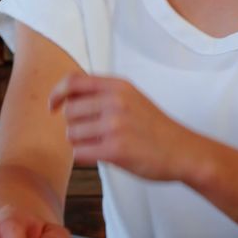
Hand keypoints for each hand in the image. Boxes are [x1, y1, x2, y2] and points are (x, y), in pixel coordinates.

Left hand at [48, 73, 194, 181]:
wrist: (184, 151)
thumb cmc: (155, 127)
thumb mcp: (133, 97)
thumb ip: (104, 93)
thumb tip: (67, 97)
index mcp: (119, 86)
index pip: (73, 81)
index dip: (57, 94)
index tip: (53, 107)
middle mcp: (116, 102)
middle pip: (69, 112)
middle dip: (74, 125)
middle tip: (91, 134)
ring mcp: (116, 126)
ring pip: (72, 134)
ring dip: (80, 142)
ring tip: (100, 144)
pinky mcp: (116, 150)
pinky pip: (80, 153)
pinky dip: (84, 156)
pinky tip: (100, 155)